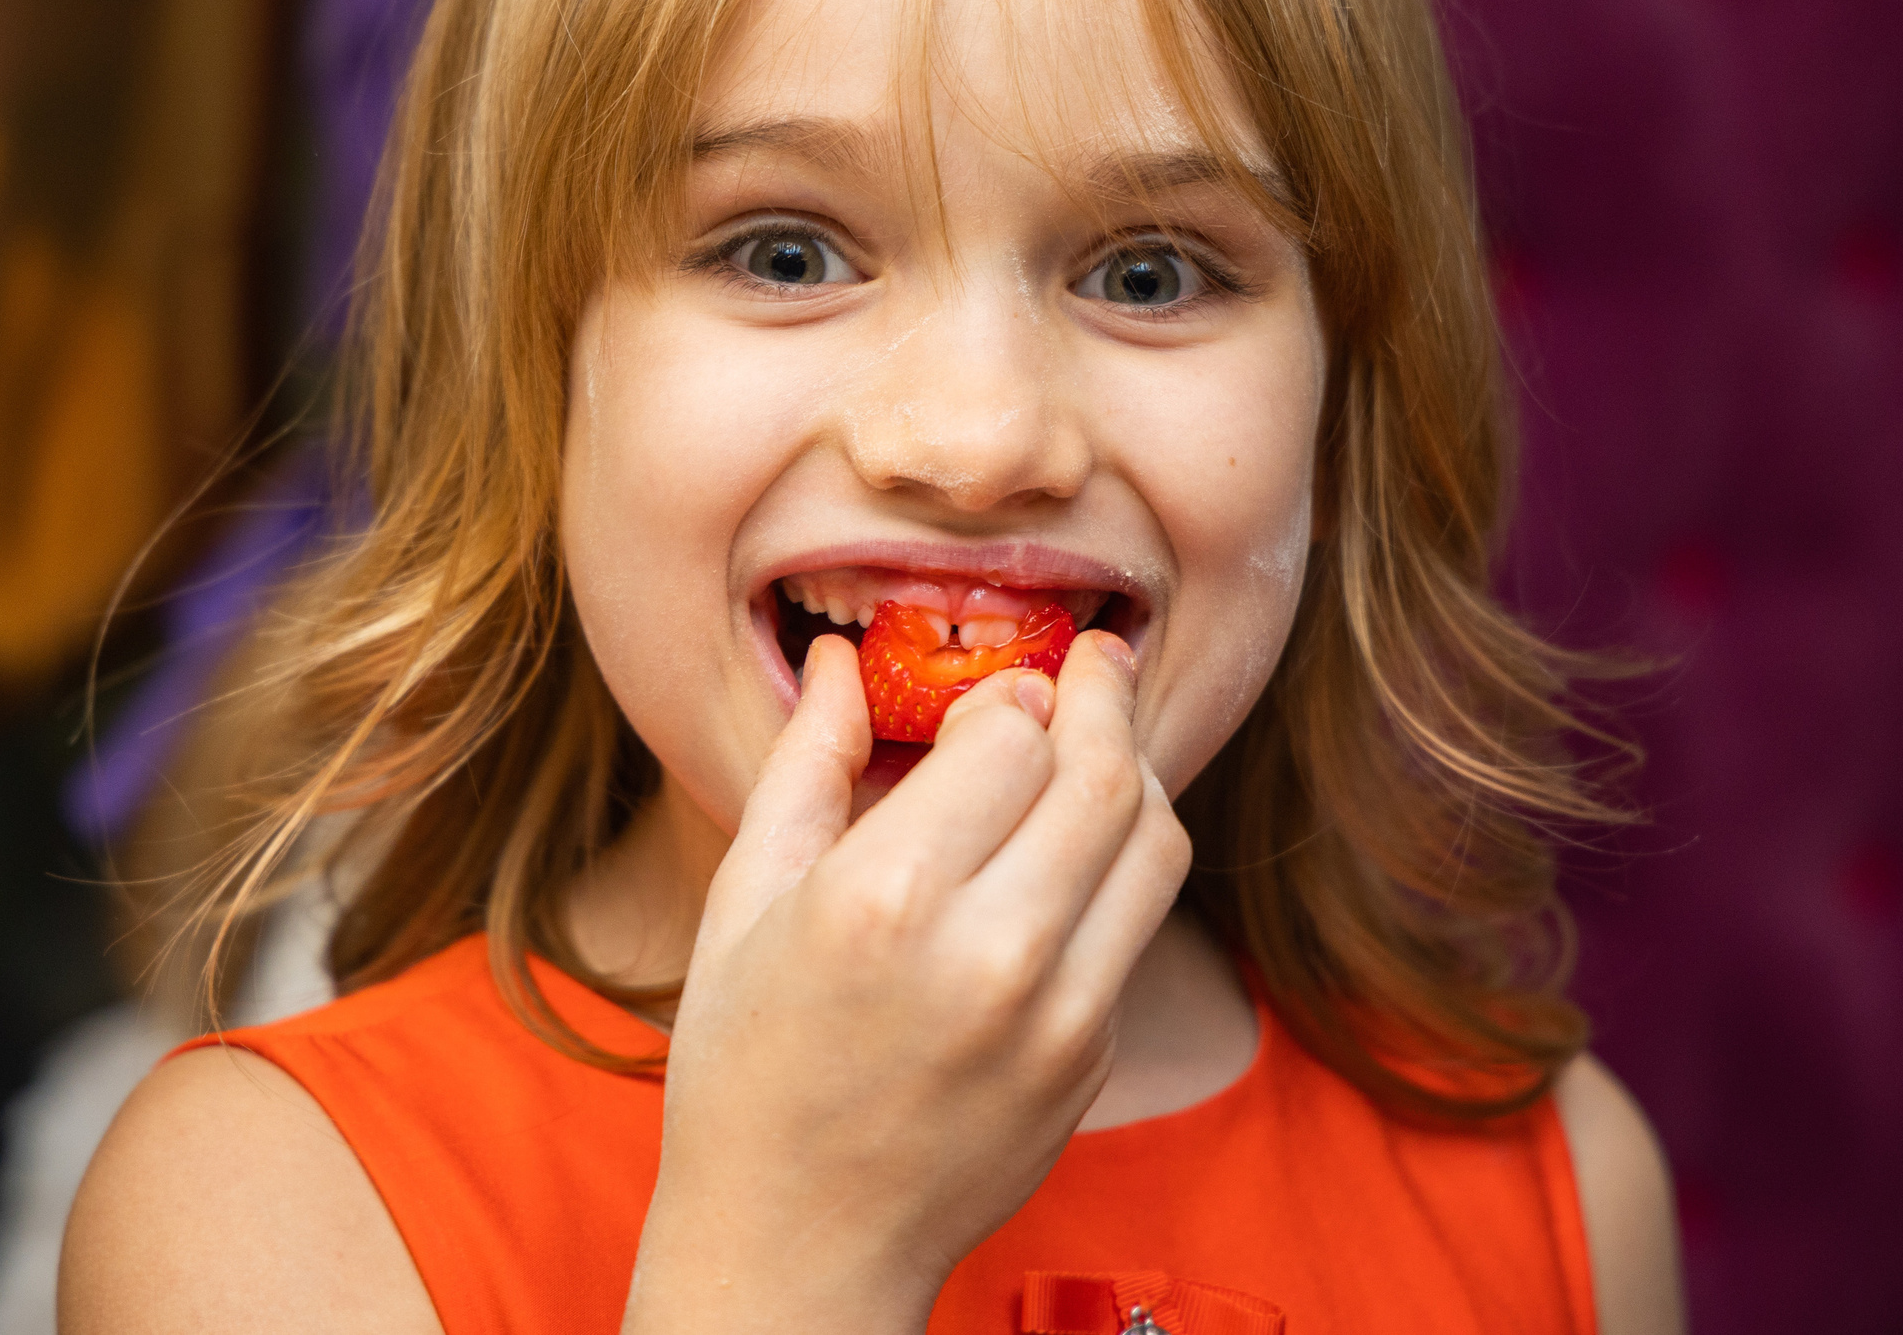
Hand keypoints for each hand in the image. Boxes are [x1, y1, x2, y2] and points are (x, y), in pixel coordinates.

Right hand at [622, 630, 1189, 1333]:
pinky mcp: (1092, 1060)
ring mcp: (1058, 1016)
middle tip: (1093, 662)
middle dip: (1105, 698)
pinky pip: (1138, 926)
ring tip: (1097, 748)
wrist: (796, 1246)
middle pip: (1107, 776)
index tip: (998, 683)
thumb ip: (806, 763)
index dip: (1013, 691)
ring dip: (1137, 776)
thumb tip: (839, 656)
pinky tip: (1075, 852)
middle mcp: (990, 953)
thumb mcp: (747, 902)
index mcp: (885, 900)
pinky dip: (1122, 867)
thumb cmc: (745, 1068)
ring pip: (1157, 845)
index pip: (1013, 736)